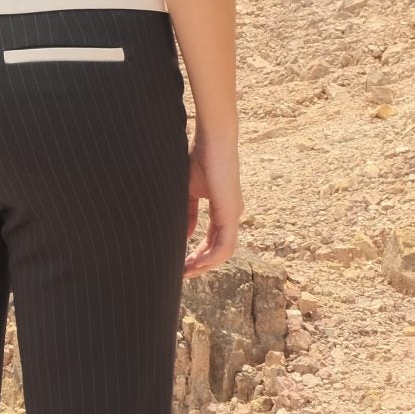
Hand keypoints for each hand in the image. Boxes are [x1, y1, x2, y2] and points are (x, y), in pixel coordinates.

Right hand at [184, 128, 240, 272]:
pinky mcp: (231, 212)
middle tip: (181, 274)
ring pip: (224, 252)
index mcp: (222, 208)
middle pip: (219, 250)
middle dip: (200, 265)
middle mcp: (231, 214)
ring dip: (205, 265)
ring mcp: (233, 214)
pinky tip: (195, 263)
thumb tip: (185, 236)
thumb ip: (187, 214)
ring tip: (186, 273)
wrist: (212, 139)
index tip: (180, 263)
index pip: (212, 239)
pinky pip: (225, 245)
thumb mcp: (188, 191)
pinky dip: (210, 257)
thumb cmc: (199, 157)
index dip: (197, 254)